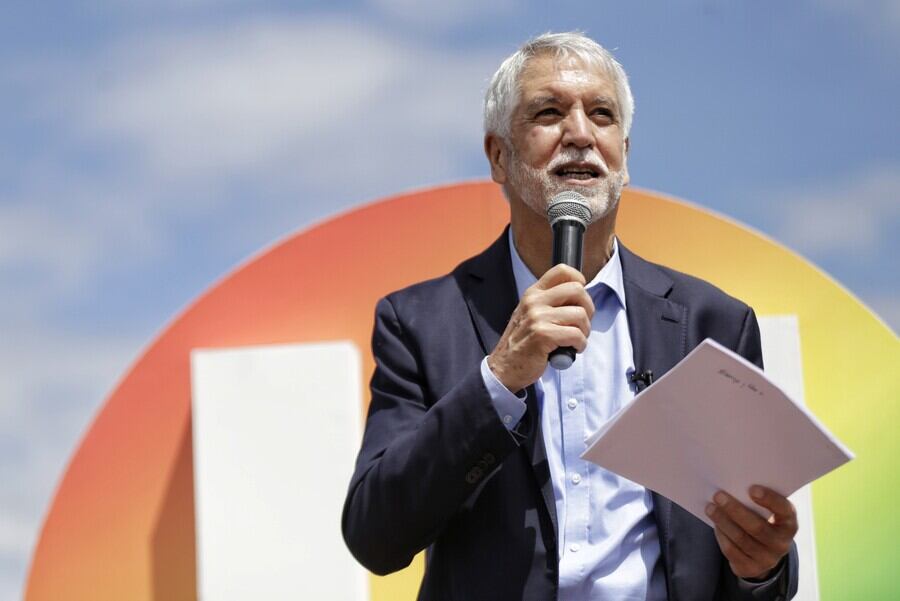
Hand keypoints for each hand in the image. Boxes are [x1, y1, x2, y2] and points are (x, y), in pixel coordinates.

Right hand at [487, 264, 593, 391]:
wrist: (504, 367)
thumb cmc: (523, 343)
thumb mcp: (530, 314)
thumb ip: (550, 303)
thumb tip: (580, 298)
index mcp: (533, 294)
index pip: (562, 271)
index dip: (579, 281)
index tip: (579, 299)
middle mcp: (534, 301)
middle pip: (578, 290)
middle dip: (588, 309)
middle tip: (581, 324)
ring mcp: (537, 317)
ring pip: (580, 315)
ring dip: (584, 331)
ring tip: (575, 340)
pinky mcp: (543, 335)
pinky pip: (576, 335)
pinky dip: (580, 345)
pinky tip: (571, 350)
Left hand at [706, 486, 797, 579]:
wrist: (763, 551)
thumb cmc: (762, 520)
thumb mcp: (766, 511)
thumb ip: (756, 500)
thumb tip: (731, 486)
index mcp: (789, 524)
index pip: (784, 511)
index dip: (770, 500)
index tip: (752, 489)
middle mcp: (782, 544)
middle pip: (757, 527)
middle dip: (735, 510)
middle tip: (718, 495)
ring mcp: (767, 559)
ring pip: (741, 539)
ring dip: (723, 521)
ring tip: (710, 508)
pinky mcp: (751, 569)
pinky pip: (732, 552)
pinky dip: (721, 536)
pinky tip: (715, 524)